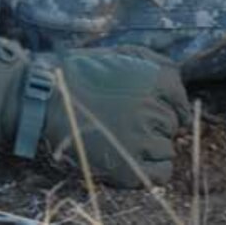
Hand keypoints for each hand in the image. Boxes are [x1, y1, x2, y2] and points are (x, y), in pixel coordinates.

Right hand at [0, 39, 188, 187]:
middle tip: (128, 119)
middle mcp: (153, 109)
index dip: (170, 104)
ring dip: (153, 144)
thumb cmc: (80, 72)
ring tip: (126, 137)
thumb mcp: (120, 53)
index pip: (180, 98)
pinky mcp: (129, 167)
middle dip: (156, 122)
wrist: (46, 98)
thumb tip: (178, 75)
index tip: (157, 108)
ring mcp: (141, 140)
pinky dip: (154, 169)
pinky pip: (161, 173)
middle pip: (172, 124)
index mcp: (154, 81)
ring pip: (167, 148)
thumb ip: (154, 60)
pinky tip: (136, 158)